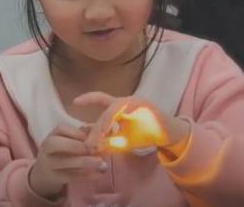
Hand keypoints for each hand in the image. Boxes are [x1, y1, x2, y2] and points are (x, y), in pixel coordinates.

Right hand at [29, 123, 107, 199]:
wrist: (46, 172)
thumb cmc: (64, 152)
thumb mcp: (70, 141)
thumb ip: (86, 134)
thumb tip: (106, 132)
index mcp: (53, 135)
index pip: (61, 129)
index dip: (76, 132)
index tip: (90, 138)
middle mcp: (48, 149)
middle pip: (54, 143)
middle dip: (74, 145)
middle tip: (92, 149)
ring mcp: (50, 164)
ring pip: (63, 162)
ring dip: (83, 161)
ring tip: (101, 163)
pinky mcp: (56, 178)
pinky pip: (70, 176)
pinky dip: (85, 176)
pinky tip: (98, 174)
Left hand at [74, 92, 189, 153]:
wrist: (170, 136)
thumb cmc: (146, 134)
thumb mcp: (123, 140)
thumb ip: (108, 141)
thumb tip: (89, 145)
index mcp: (120, 106)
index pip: (100, 99)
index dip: (88, 99)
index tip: (74, 102)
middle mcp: (126, 101)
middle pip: (104, 109)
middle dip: (95, 128)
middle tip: (88, 144)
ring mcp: (135, 101)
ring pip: (112, 110)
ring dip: (102, 126)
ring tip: (96, 140)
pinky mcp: (144, 105)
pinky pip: (125, 110)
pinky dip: (114, 120)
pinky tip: (109, 131)